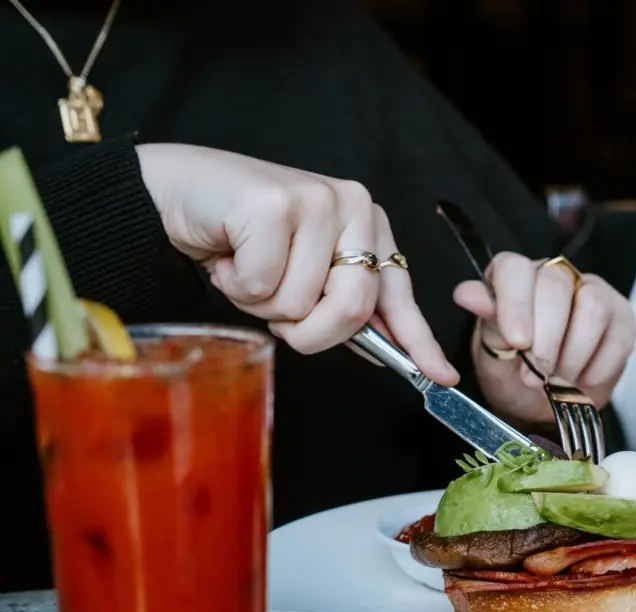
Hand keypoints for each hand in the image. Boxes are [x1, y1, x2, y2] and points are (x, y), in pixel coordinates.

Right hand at [135, 143, 456, 384]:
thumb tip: (390, 350)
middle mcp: (353, 205)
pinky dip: (236, 284)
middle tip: (274, 305)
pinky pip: (263, 286)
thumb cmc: (240, 237)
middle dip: (306, 329)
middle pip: (351, 309)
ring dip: (261, 303)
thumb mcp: (303, 273)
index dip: (418, 341)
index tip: (442, 376)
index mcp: (368, 223)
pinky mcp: (273, 205)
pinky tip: (228, 253)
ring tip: (246, 265)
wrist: (174, 193)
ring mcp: (316, 200)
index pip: (399, 293)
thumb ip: (343, 305)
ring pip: (301, 303)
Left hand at [453, 252, 635, 425]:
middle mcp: (554, 276)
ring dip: (573, 354)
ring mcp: (592, 293)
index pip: (514, 268)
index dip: (516, 303)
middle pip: (556, 285)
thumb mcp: (493, 356)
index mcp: (513, 278)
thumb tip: (468, 293)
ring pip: (593, 306)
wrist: (544, 408)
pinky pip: (618, 335)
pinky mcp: (621, 318)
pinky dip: (598, 367)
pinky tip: (582, 380)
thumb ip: (488, 324)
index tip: (516, 341)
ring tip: (558, 380)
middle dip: (546, 338)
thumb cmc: (513, 376)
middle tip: (536, 375)